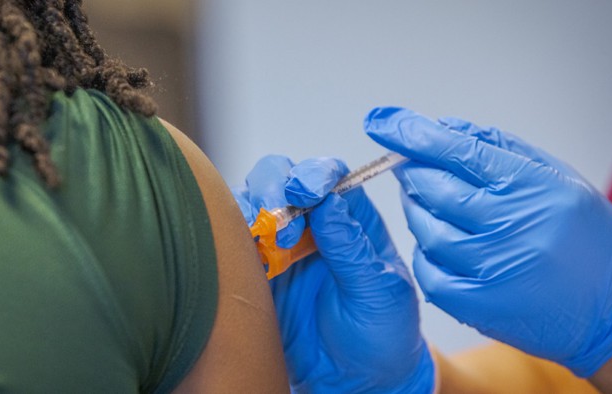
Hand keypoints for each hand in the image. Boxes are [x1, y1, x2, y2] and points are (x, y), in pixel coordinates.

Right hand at [233, 155, 434, 392]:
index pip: (328, 176)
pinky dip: (229, 239)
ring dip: (249, 211)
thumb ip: (352, 248)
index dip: (313, 174)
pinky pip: (232, 241)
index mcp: (351, 219)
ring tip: (262, 241)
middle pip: (281, 176)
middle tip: (279, 221)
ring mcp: (279, 245)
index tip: (306, 192)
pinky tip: (242, 256)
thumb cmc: (382, 335)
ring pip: (250, 202)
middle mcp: (313, 223)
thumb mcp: (380, 293)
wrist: (354, 381)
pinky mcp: (254, 270)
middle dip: (273, 188)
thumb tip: (329, 202)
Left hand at [365, 107, 611, 376]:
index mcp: (530, 187)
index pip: (456, 150)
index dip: (411, 133)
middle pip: (434, 188)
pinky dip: (423, 251)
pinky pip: (428, 270)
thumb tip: (441, 126)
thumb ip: (497, 148)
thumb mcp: (555, 175)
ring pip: (426, 229)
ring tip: (426, 200)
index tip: (381, 121)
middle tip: (409, 164)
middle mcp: (510, 227)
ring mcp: (491, 269)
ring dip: (415, 209)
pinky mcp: (478, 304)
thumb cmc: (585, 234)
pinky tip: (437, 241)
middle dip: (412, 170)